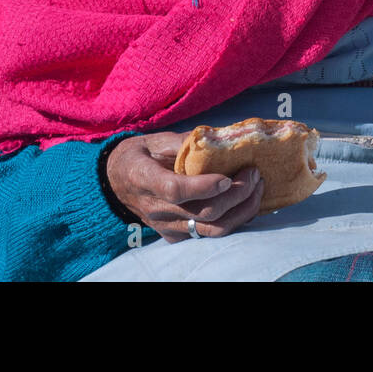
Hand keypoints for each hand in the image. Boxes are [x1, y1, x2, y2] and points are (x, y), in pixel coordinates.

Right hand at [105, 132, 264, 241]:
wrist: (115, 182)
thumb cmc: (138, 155)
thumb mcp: (154, 140)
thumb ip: (183, 141)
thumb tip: (217, 137)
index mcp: (144, 178)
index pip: (176, 190)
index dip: (204, 187)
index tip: (227, 177)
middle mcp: (155, 208)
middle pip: (203, 212)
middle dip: (237, 194)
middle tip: (254, 174)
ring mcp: (166, 226)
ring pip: (212, 230)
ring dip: (242, 211)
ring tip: (257, 188)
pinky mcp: (174, 236)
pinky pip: (209, 234)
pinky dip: (233, 220)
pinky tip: (246, 202)